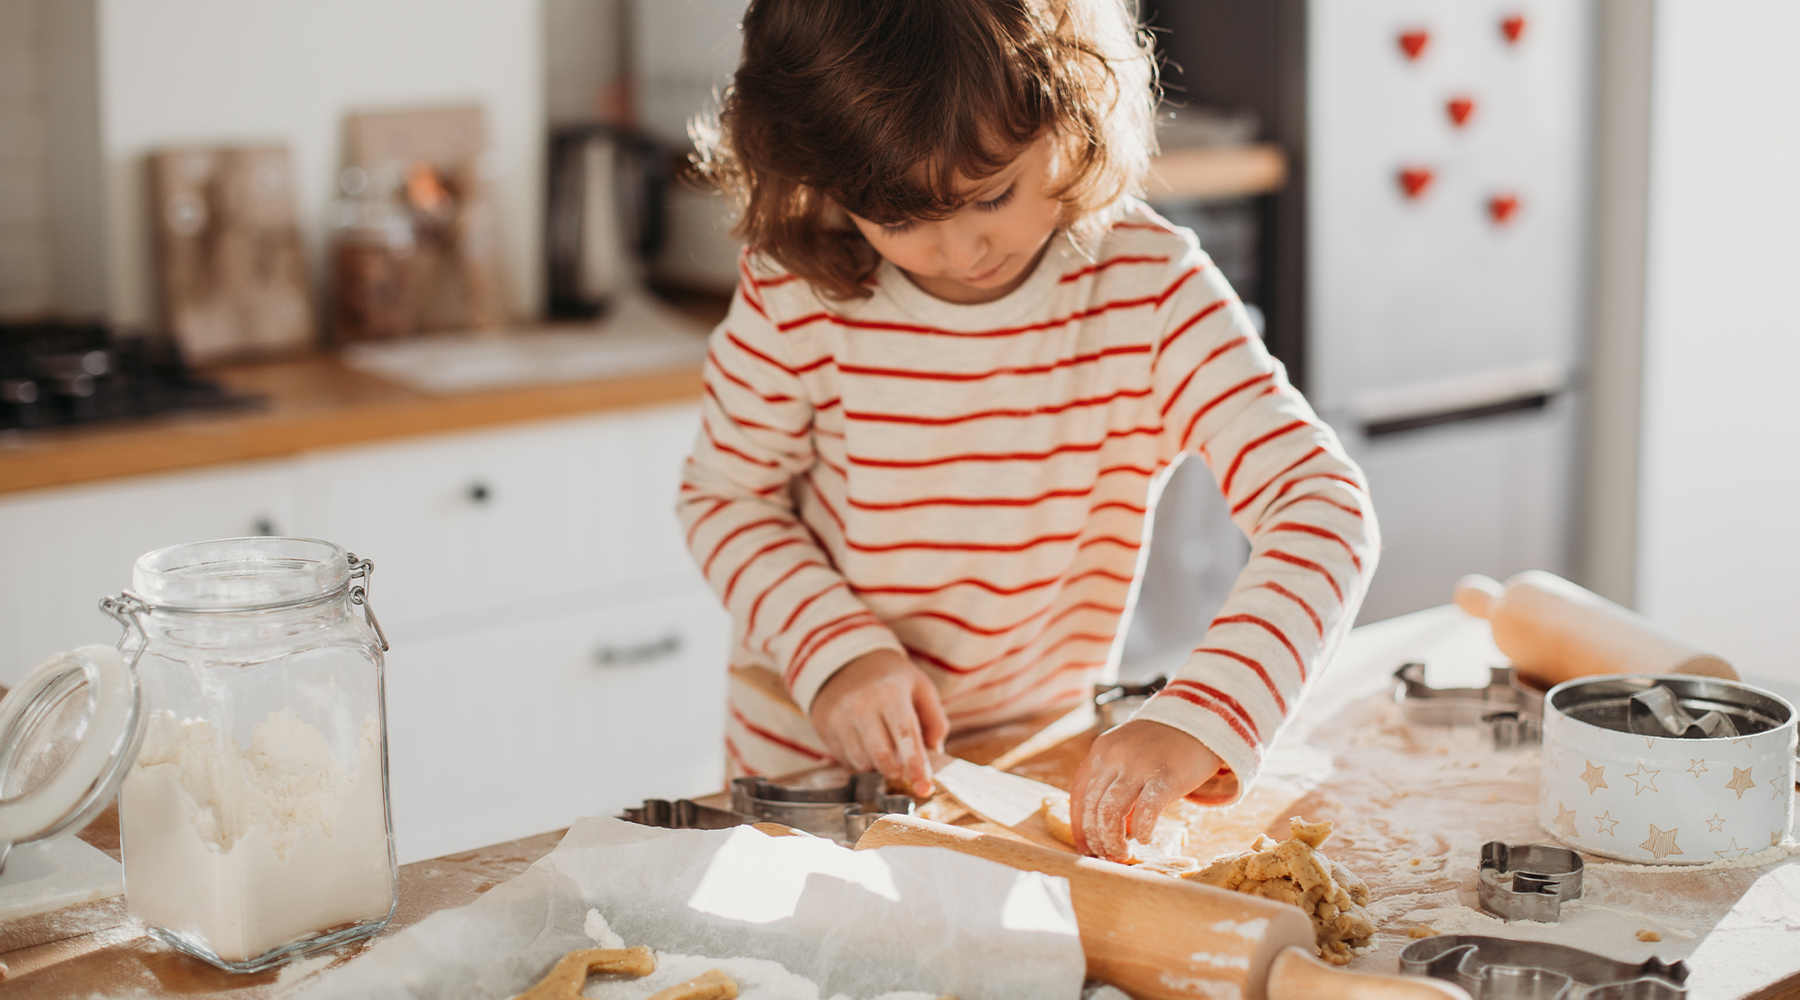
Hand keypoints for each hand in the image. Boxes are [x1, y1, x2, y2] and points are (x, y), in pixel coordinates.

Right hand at [808, 648, 947, 797]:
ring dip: (878, 766)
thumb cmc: (890, 677)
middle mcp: (861, 705)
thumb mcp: (920, 687)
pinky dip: (861, 760)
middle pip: (881, 757)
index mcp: (890, 693)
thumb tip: (934, 752)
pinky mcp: (825, 726)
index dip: (916, 767)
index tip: (924, 788)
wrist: (845, 661)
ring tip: (884, 748)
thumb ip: (935, 720)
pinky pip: (846, 760)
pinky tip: (866, 743)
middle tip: (904, 770)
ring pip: (862, 762)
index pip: (905, 738)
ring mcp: (839, 717)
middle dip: (897, 771)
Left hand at [1068, 719, 1223, 861]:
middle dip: (1096, 838)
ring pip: (1111, 813)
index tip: (1084, 847)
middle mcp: (1115, 756)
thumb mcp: (1127, 752)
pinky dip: (1142, 830)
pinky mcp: (1166, 776)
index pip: (1079, 794)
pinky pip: (1145, 811)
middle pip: (1093, 807)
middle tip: (1106, 854)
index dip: (1079, 826)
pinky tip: (1145, 838)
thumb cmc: (1164, 744)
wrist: (1201, 718)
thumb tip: (1105, 827)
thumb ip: (1112, 780)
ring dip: (1113, 839)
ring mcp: (1139, 765)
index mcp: (1102, 751)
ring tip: (1122, 852)